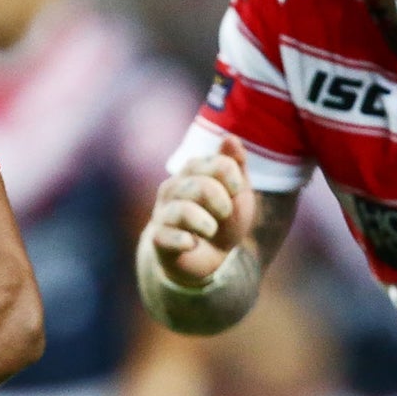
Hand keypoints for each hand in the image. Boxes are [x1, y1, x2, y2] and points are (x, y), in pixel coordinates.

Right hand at [146, 137, 255, 286]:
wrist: (205, 257)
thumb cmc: (222, 220)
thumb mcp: (237, 193)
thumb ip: (235, 165)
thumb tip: (229, 137)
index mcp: (193, 172)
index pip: (215, 164)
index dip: (232, 178)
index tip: (237, 191)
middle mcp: (173, 188)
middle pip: (200, 186)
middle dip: (221, 203)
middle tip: (224, 214)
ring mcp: (163, 214)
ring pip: (183, 211)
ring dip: (205, 224)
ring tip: (210, 231)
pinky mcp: (159, 239)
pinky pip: (167, 236)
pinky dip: (185, 241)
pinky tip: (192, 243)